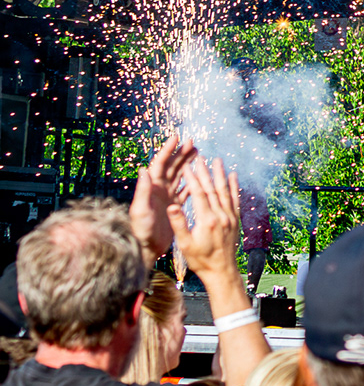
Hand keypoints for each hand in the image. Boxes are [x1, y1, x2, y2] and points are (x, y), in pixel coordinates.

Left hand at [132, 135, 197, 260]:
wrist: (146, 248)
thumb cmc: (141, 231)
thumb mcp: (140, 211)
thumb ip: (142, 190)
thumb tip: (144, 168)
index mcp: (151, 188)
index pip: (160, 164)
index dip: (168, 150)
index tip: (176, 137)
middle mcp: (158, 189)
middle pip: (171, 166)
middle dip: (180, 153)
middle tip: (192, 142)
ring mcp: (166, 197)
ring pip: (179, 176)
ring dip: (187, 164)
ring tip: (197, 154)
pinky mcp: (173, 206)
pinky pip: (184, 189)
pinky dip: (192, 181)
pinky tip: (199, 177)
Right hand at [172, 157, 241, 282]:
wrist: (221, 271)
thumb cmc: (200, 260)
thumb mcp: (185, 244)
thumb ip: (179, 224)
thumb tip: (172, 206)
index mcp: (207, 221)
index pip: (199, 194)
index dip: (193, 179)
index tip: (187, 166)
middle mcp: (221, 216)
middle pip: (212, 189)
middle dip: (205, 172)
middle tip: (199, 157)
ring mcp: (230, 217)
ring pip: (225, 191)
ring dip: (220, 175)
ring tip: (217, 160)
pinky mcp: (235, 220)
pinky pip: (235, 199)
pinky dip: (234, 186)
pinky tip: (233, 176)